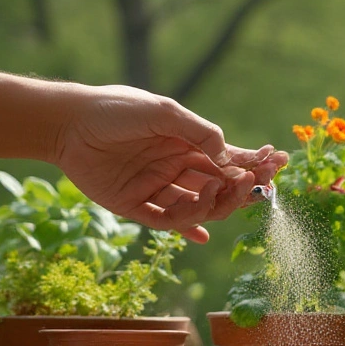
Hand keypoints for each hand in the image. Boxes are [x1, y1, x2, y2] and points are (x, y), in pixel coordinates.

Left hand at [53, 85, 287, 242]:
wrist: (67, 124)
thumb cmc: (116, 110)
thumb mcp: (163, 113)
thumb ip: (199, 133)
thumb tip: (231, 157)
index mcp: (187, 144)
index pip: (229, 158)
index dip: (254, 162)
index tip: (277, 162)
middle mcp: (176, 167)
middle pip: (219, 186)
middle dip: (240, 187)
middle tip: (252, 183)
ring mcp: (157, 188)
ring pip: (198, 206)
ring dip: (215, 204)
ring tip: (218, 194)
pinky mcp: (134, 206)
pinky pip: (167, 223)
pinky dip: (187, 230)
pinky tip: (204, 235)